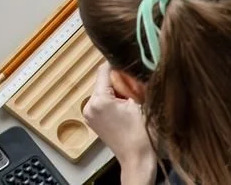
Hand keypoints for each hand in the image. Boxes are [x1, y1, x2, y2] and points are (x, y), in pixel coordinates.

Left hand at [82, 65, 156, 184]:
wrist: (137, 161)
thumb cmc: (141, 136)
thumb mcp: (139, 104)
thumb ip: (131, 84)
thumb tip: (129, 69)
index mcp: (99, 100)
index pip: (104, 71)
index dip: (118, 68)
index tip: (129, 69)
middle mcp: (89, 105)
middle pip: (102, 82)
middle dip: (118, 83)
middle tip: (133, 91)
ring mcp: (89, 114)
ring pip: (102, 92)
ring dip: (116, 93)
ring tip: (130, 104)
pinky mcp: (93, 121)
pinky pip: (101, 103)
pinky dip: (112, 103)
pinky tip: (124, 111)